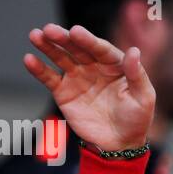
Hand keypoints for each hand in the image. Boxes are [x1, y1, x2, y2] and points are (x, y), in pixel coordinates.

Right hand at [22, 23, 154, 152]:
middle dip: (63, 38)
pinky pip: (49, 78)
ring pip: (61, 58)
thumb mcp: (143, 98)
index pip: (100, 48)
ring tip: (35, 36)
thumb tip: (134, 51)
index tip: (75, 31)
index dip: (88, 40)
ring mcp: (78, 77)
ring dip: (48, 46)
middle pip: (77, 49)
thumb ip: (137, 74)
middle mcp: (94, 66)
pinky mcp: (64, 92)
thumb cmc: (136, 120)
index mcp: (115, 64)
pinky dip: (39, 69)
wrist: (119, 144)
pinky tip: (29, 59)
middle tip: (49, 30)